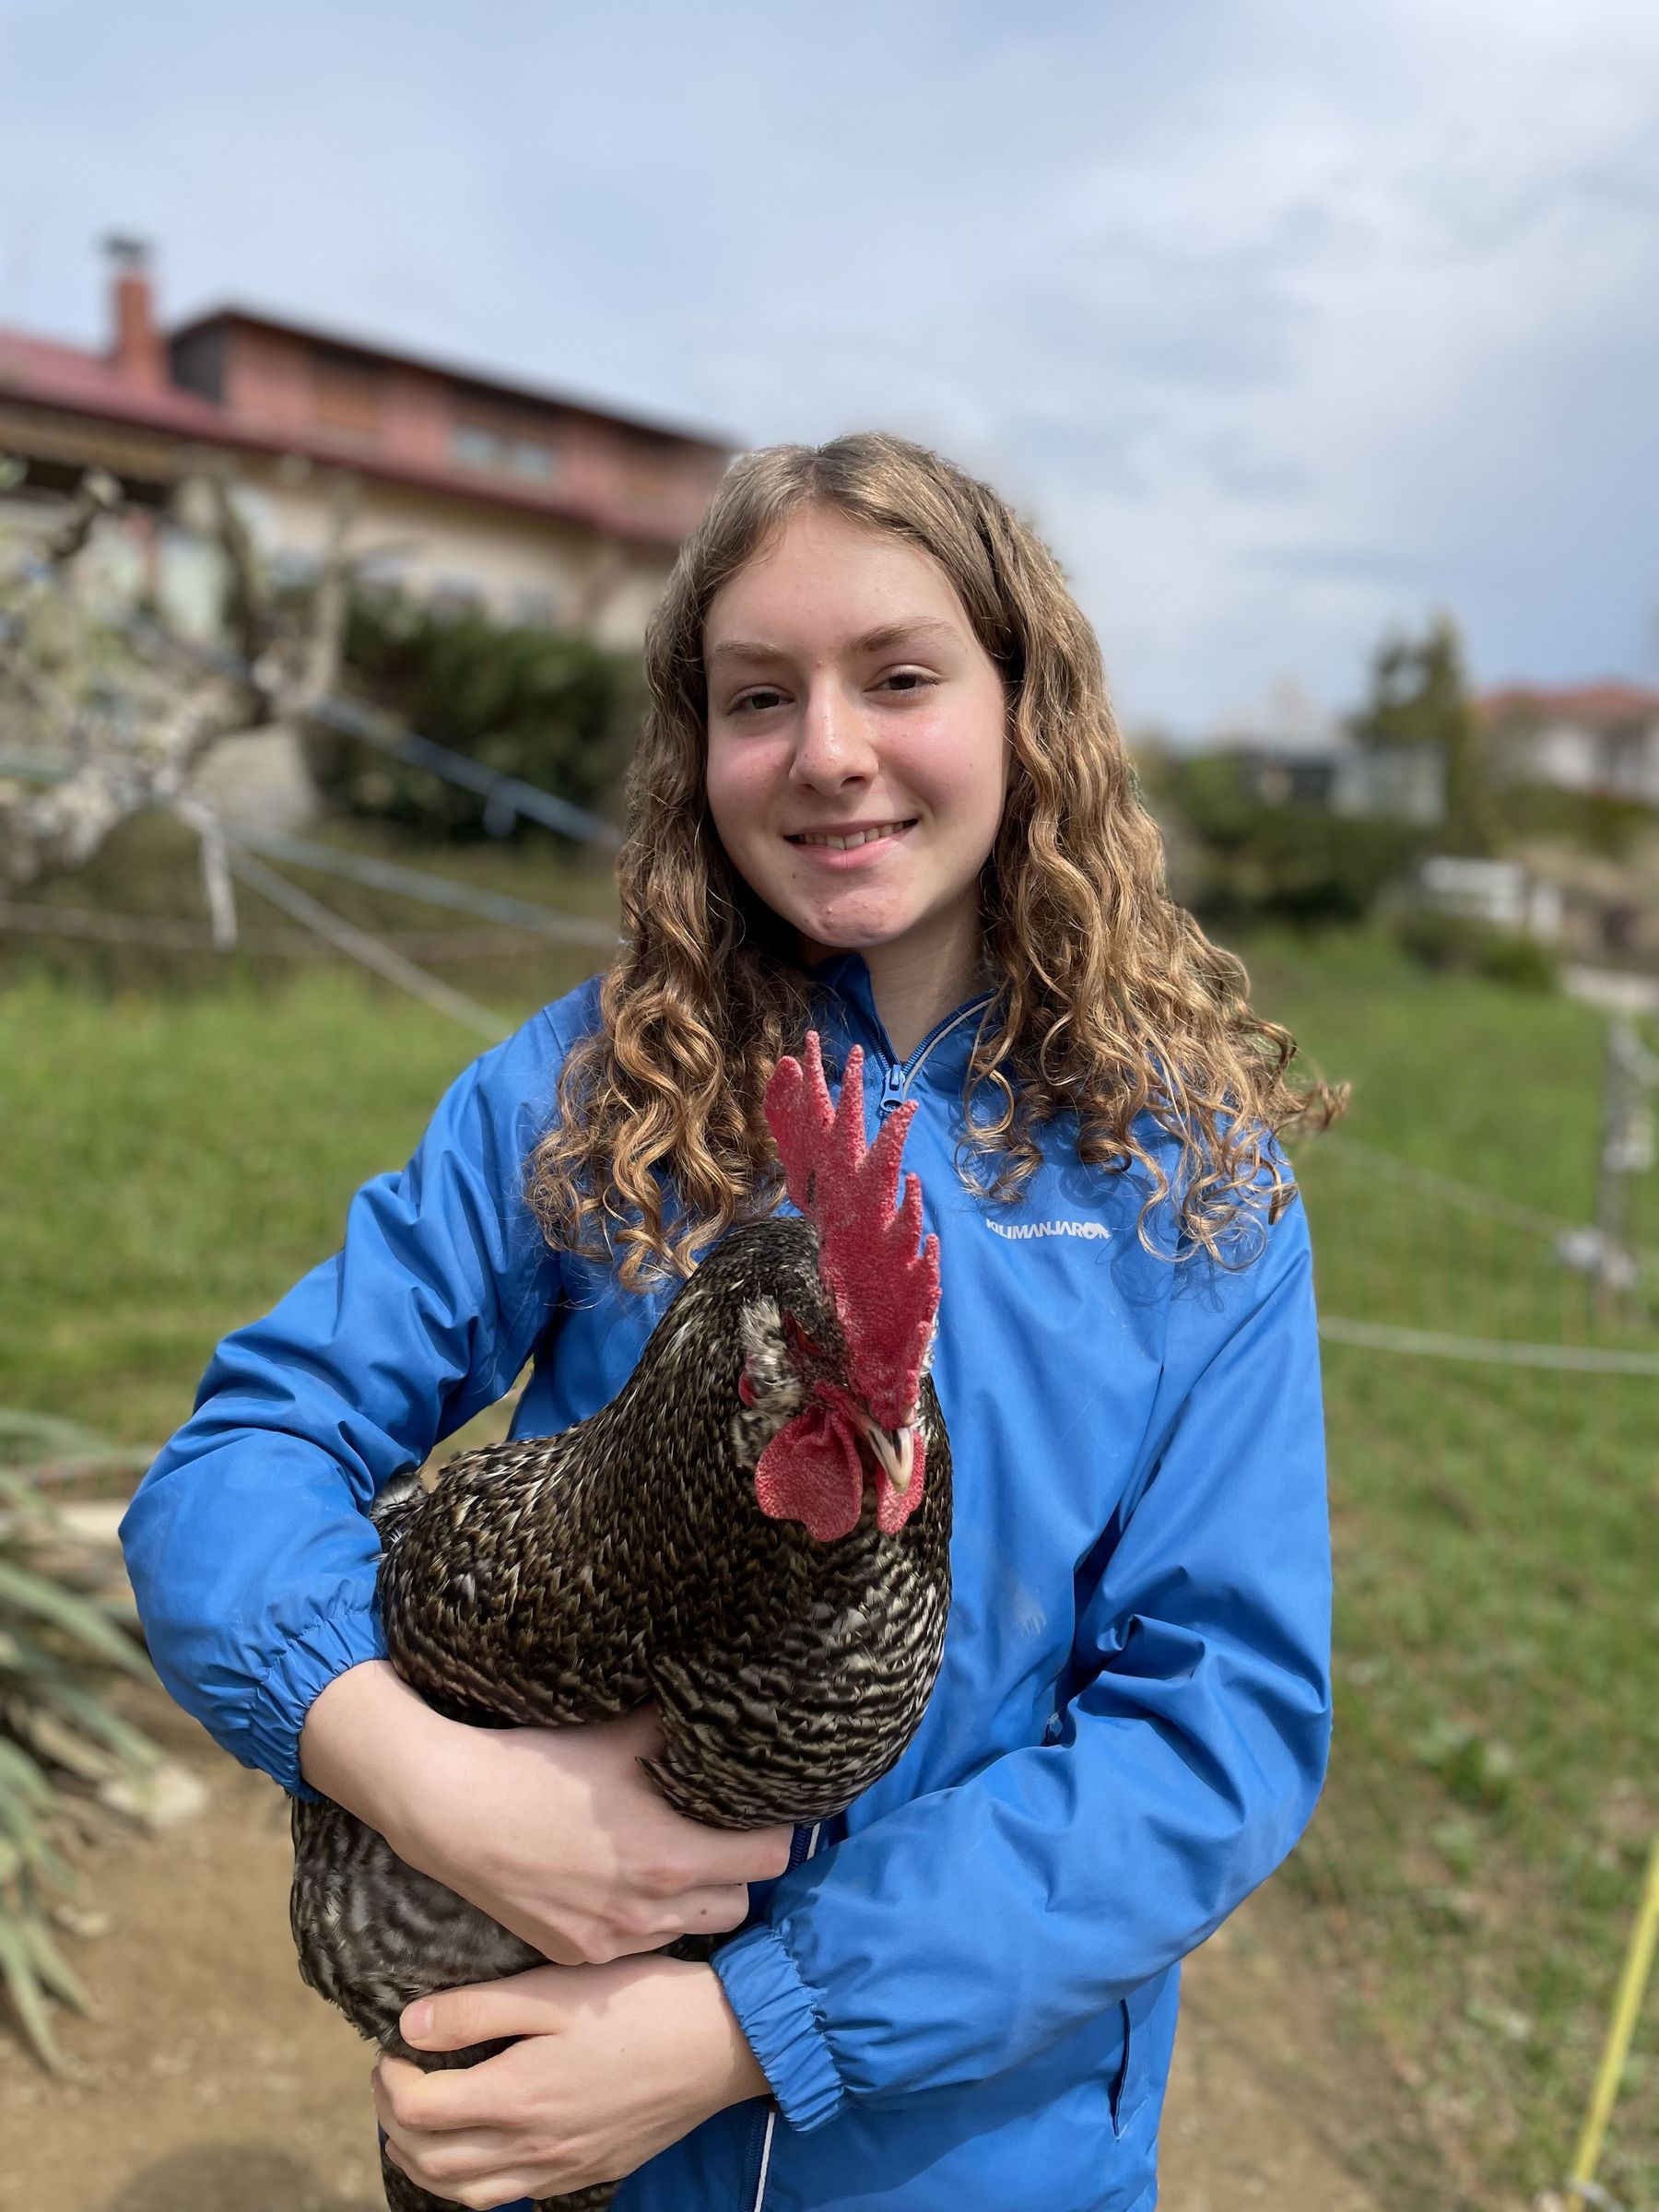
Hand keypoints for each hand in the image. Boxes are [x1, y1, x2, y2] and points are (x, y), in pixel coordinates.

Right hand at [299, 1663, 793, 1964]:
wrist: (454, 1812)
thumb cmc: (541, 1765)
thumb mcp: (620, 1735)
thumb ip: (681, 1728)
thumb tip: (727, 1702)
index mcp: (675, 1854)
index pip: (772, 1858)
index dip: (774, 1830)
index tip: (762, 1809)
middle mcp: (653, 1908)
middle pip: (740, 1903)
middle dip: (738, 1871)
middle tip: (718, 1834)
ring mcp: (615, 1939)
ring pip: (689, 1928)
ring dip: (693, 1900)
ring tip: (670, 1858)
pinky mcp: (579, 1953)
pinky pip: (638, 1944)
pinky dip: (643, 1920)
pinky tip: (620, 1882)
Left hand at [373, 1957, 769, 2206]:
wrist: (720, 2045)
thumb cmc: (640, 2004)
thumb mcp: (557, 1988)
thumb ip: (478, 2008)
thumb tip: (409, 2026)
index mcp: (516, 2094)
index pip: (417, 2110)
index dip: (389, 2080)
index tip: (391, 2047)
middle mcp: (531, 2146)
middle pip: (429, 2161)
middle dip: (393, 2123)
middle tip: (393, 2080)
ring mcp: (559, 2168)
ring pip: (464, 2192)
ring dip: (424, 2162)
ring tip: (420, 2120)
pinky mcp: (585, 2172)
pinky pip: (507, 2197)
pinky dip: (471, 2182)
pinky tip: (479, 2145)